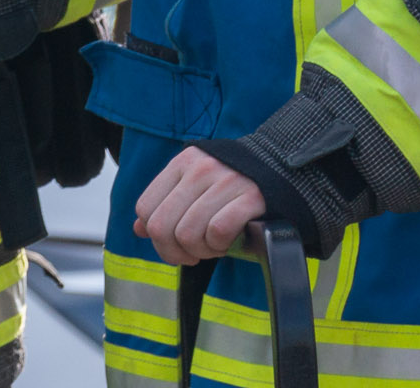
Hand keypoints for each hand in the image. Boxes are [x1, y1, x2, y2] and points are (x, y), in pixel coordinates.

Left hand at [134, 145, 265, 264]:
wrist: (280, 170)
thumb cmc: (231, 187)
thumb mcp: (194, 187)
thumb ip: (167, 205)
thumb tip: (139, 228)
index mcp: (181, 164)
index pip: (145, 209)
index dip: (157, 238)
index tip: (175, 246)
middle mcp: (199, 168)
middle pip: (163, 226)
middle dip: (175, 251)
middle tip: (193, 255)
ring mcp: (225, 180)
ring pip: (189, 233)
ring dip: (201, 251)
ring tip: (213, 247)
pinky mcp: (251, 196)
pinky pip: (219, 232)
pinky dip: (221, 246)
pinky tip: (228, 242)